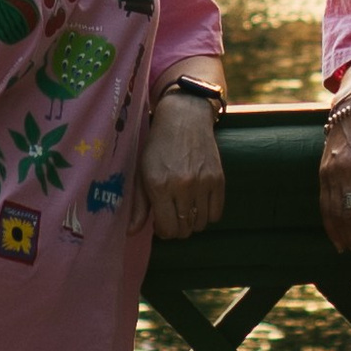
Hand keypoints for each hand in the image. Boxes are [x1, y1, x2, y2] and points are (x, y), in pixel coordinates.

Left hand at [141, 90, 224, 240]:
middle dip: (177, 228)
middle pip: (184, 230)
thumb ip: (138, 205)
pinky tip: (199, 203)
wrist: (184, 118)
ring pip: (200, 224)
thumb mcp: (142, 172)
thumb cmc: (159, 146)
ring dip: (192, 222)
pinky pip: (216, 214)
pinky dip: (208, 215)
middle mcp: (182, 186)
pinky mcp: (218, 179)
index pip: (167, 229)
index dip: (163, 231)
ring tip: (185, 208)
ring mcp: (203, 183)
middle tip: (173, 215)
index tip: (161, 221)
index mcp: (159, 185)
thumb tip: (131, 232)